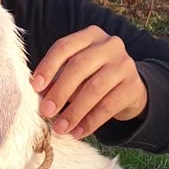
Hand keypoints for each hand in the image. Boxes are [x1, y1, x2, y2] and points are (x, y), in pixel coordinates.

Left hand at [32, 25, 147, 138]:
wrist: (130, 88)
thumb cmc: (94, 77)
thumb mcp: (76, 72)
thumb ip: (58, 78)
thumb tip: (41, 95)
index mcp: (90, 36)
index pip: (64, 47)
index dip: (48, 66)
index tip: (35, 87)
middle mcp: (110, 45)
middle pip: (79, 67)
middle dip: (59, 91)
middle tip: (46, 112)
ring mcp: (124, 64)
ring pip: (94, 88)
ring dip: (74, 111)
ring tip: (61, 128)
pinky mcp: (133, 86)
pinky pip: (108, 106)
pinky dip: (90, 122)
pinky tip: (78, 132)